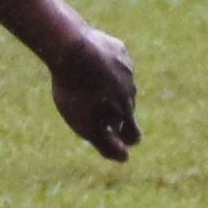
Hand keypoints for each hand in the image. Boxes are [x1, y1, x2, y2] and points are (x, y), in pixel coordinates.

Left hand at [42, 18, 139, 161]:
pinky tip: (91, 64)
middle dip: (115, 113)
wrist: (73, 49)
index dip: (127, 140)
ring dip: (111, 88)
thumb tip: (125, 158)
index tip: (119, 139)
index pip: (134, 134)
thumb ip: (106, 144)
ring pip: (122, 84)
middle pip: (127, 108)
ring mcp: (127, 68)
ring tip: (90, 86)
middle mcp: (132, 90)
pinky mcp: (118, 49)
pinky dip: (107, 66)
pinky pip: (116, 62)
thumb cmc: (76, 91)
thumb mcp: (86, 125)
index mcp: (126, 110)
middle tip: (95, 111)